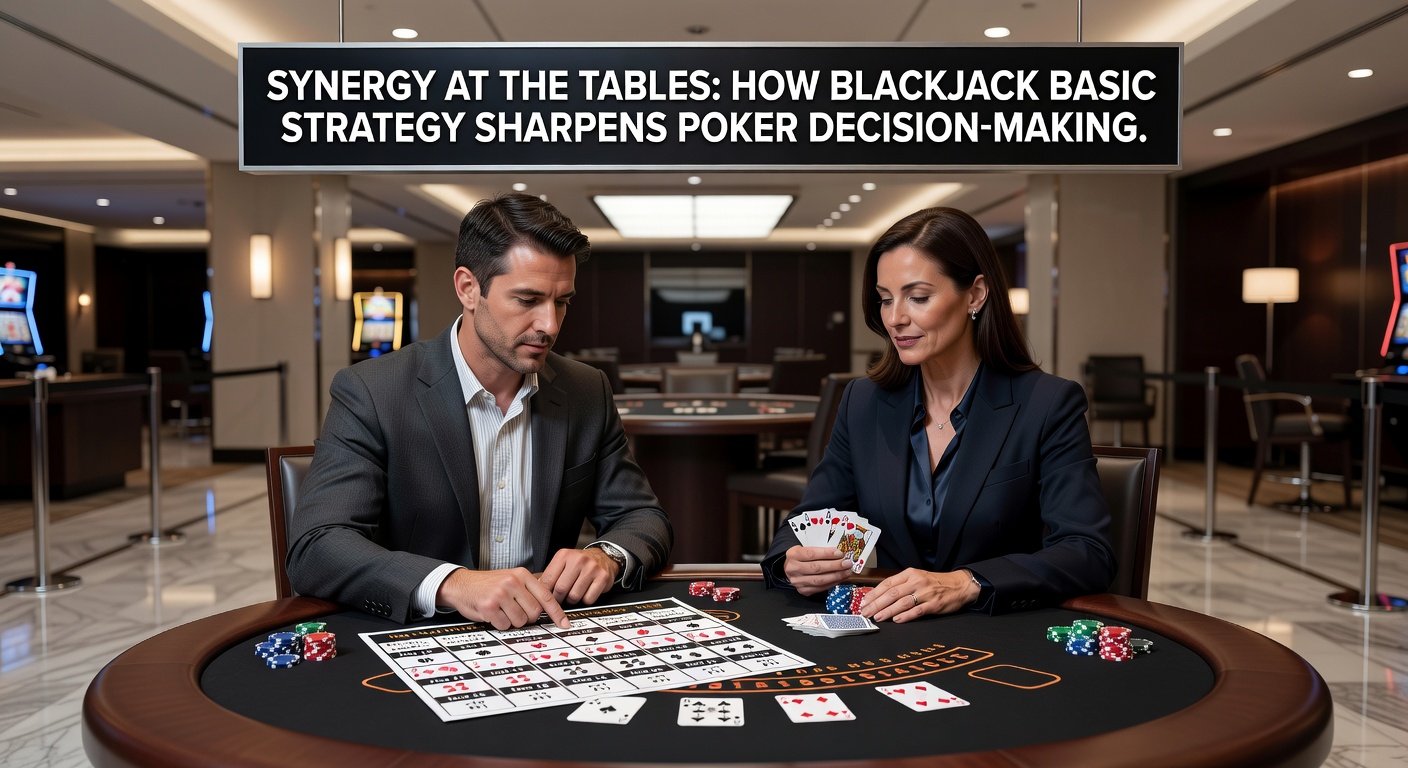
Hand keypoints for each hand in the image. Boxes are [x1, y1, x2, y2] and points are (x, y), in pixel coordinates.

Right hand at [435, 567, 569, 629]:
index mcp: (522, 575)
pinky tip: (492, 614)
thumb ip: (529, 590)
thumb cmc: (488, 585)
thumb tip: (549, 608)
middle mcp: (513, 582)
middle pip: (535, 613)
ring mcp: (501, 594)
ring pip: (520, 621)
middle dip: (527, 618)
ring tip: (501, 610)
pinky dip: (499, 624)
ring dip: (512, 621)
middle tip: (514, 611)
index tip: (564, 624)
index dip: (557, 613)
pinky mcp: (489, 606)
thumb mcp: (511, 579)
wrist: (461, 584)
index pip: (546, 596)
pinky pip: (504, 625)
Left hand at [539, 548, 617, 606]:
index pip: (548, 579)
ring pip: (574, 596)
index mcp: (564, 555)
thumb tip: (536, 592)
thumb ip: (550, 575)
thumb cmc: (579, 563)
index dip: (544, 593)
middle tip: (559, 599)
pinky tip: (585, 593)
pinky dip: (585, 600)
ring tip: (573, 594)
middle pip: (561, 589)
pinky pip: (588, 599)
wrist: (603, 557)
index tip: (544, 599)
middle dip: (558, 599)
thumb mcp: (563, 562)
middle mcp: (578, 560)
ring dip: (572, 600)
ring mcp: (591, 568)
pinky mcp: (602, 578)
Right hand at [783, 545, 853, 595]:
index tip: (840, 553)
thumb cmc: (802, 556)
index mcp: (793, 555)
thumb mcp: (806, 548)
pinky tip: (840, 578)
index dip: (827, 554)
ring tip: (847, 571)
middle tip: (847, 563)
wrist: (791, 568)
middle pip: (816, 568)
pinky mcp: (803, 591)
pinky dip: (832, 583)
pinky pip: (820, 588)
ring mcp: (797, 582)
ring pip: (819, 580)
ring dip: (836, 576)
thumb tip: (839, 554)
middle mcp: (793, 569)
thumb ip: (820, 550)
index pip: (811, 554)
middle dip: (834, 566)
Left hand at [858, 568, 978, 622]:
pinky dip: (905, 616)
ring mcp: (925, 593)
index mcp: (910, 573)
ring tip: (877, 617)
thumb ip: (901, 585)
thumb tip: (880, 596)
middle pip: (892, 593)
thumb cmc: (935, 583)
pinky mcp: (934, 604)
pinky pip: (916, 611)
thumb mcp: (917, 577)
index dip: (874, 593)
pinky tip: (896, 620)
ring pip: (902, 602)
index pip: (887, 583)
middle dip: (876, 604)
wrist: (959, 585)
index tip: (864, 602)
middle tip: (865, 612)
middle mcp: (916, 581)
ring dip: (887, 611)